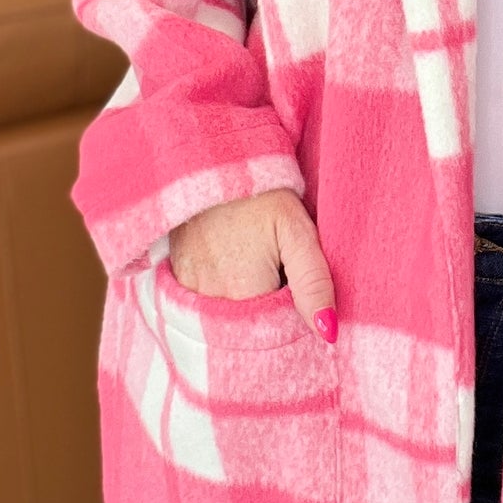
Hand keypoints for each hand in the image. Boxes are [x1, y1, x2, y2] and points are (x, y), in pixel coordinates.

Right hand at [168, 187, 336, 341]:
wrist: (214, 164)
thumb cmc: (262, 196)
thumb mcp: (297, 231)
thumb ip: (313, 281)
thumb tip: (327, 332)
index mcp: (243, 293)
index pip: (273, 338)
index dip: (293, 326)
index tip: (301, 305)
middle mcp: (209, 300)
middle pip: (247, 334)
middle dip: (268, 322)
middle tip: (281, 283)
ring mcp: (188, 291)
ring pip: (224, 325)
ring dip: (245, 314)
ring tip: (259, 276)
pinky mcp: (175, 280)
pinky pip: (202, 311)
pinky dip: (222, 303)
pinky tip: (235, 276)